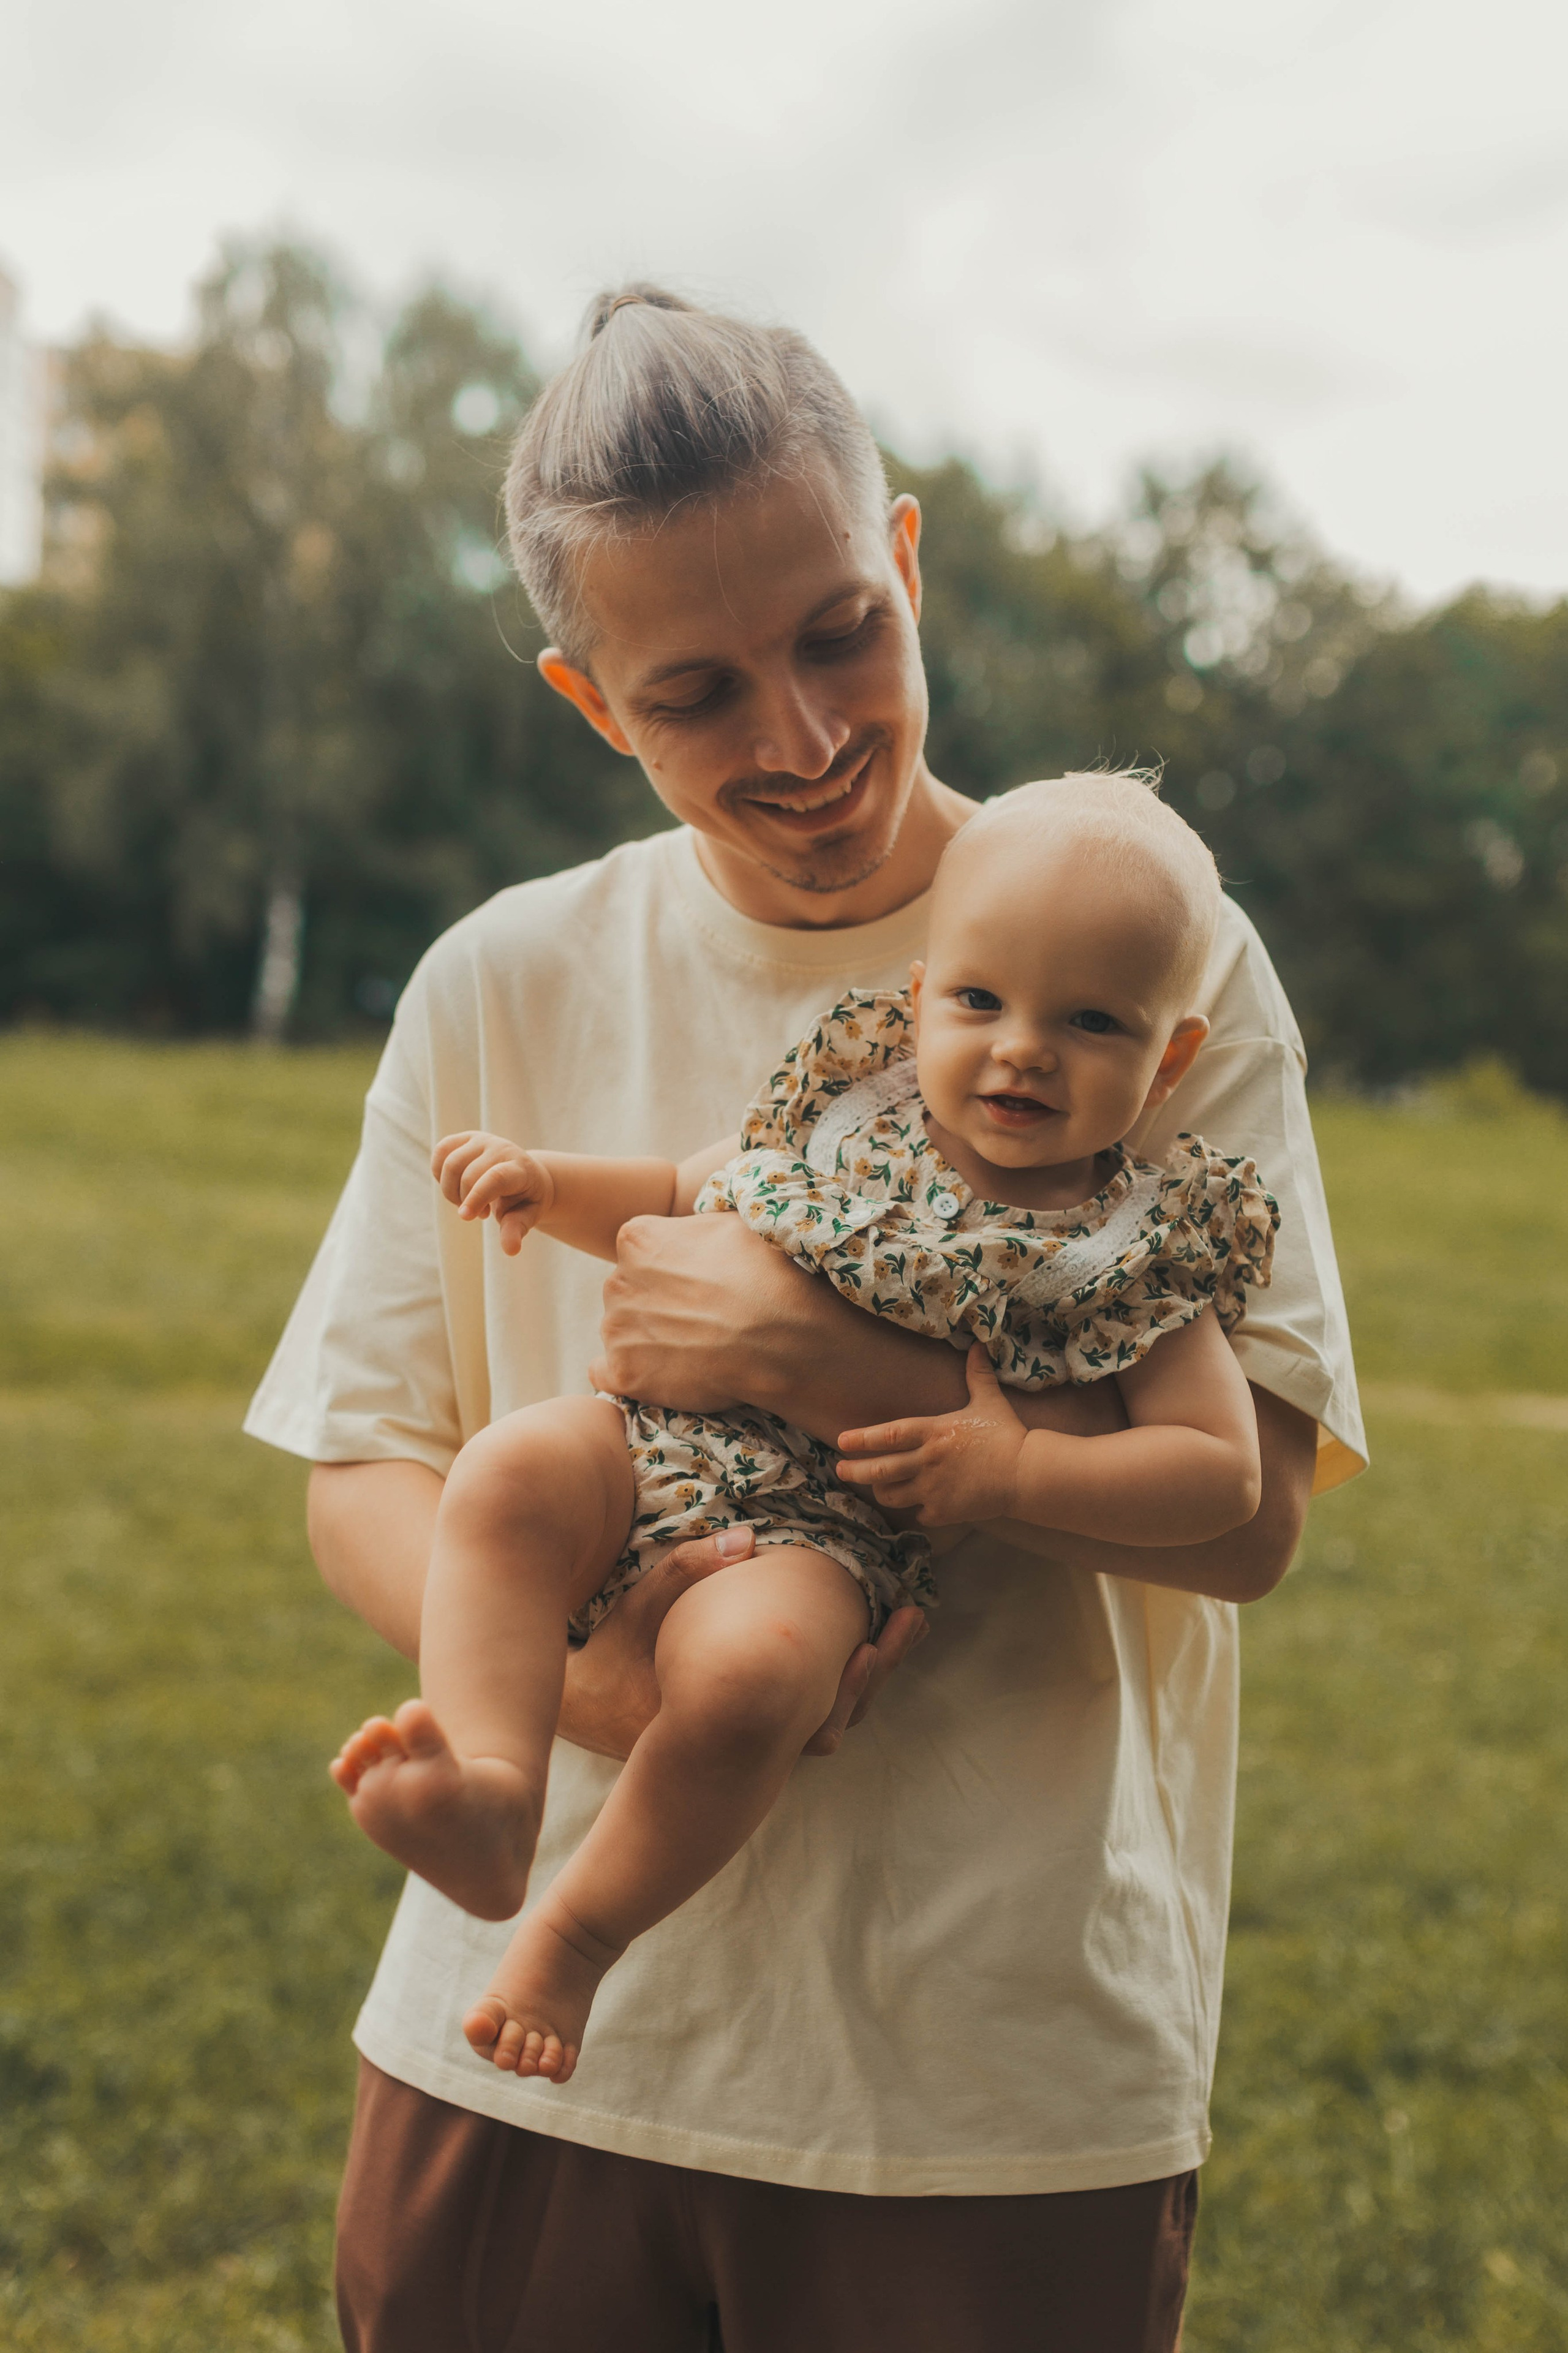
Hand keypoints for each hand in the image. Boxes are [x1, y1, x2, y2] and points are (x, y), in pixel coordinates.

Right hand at [432, 1131, 554, 1254]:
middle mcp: (501, 1148)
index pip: (495, 1178)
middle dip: (465, 1201)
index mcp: (520, 1168)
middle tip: (481, 1214)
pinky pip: (440, 1151)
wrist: (527, 1174)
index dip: (477, 1196)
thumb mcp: (527, 1216)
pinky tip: (455, 1185)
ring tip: (468, 1201)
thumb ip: (516, 1230)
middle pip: (468, 1175)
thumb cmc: (526, 1200)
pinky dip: (439, 1173)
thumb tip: (510, 1250)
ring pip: (450, 1163)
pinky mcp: (466, 1137)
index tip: (464, 1217)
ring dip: (451, 1190)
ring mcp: (482, 1140)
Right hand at [556, 1524, 926, 1760]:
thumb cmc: (607, 1659)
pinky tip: (867, 1635)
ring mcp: (753, 1741)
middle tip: (911, 1619)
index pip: (806, 1719)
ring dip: (872, 1674)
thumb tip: (747, 1537)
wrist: (583, 1706)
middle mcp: (746, 1745)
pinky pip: (814, 1712)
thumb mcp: (636, 1611)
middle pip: (834, 1721)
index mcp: (723, 1725)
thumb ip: (686, 1570)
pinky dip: (845, 1678)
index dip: (849, 1686)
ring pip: (831, 1721)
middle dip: (878, 1670)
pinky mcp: (755, 1728)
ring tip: (906, 1622)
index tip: (873, 1642)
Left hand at [591, 1212, 809, 1412]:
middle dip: (654, 1302)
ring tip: (693, 1347)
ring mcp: (616, 1330)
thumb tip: (690, 1229)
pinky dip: (630, 1375)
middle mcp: (616, 1281)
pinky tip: (662, 1374)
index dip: (669, 1267)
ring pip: (622, 1332)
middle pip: (627, 1292)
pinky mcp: (623, 1374)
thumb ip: (693, 1226)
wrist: (780, 1339)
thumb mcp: (731, 1223)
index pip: (638, 1251)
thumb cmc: (765, 1275)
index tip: (696, 1281)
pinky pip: (607, 1374)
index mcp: (637, 1238)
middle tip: (699, 1316)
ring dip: (646, 1339)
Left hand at [837, 1344, 1031, 1527]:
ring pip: (892, 1495)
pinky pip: (918, 1513)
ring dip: (883, 1491)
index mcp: (933, 1432)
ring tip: (879, 1486)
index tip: (842, 1441)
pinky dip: (916, 1509)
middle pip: (880, 1470)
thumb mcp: (989, 1401)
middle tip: (840, 1470)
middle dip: (855, 1471)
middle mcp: (927, 1461)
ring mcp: (933, 1489)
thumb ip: (977, 1375)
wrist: (1025, 1473)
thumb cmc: (1006, 1434)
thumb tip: (978, 1345)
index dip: (862, 1439)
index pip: (888, 1436)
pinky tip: (919, 1504)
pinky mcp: (944, 1511)